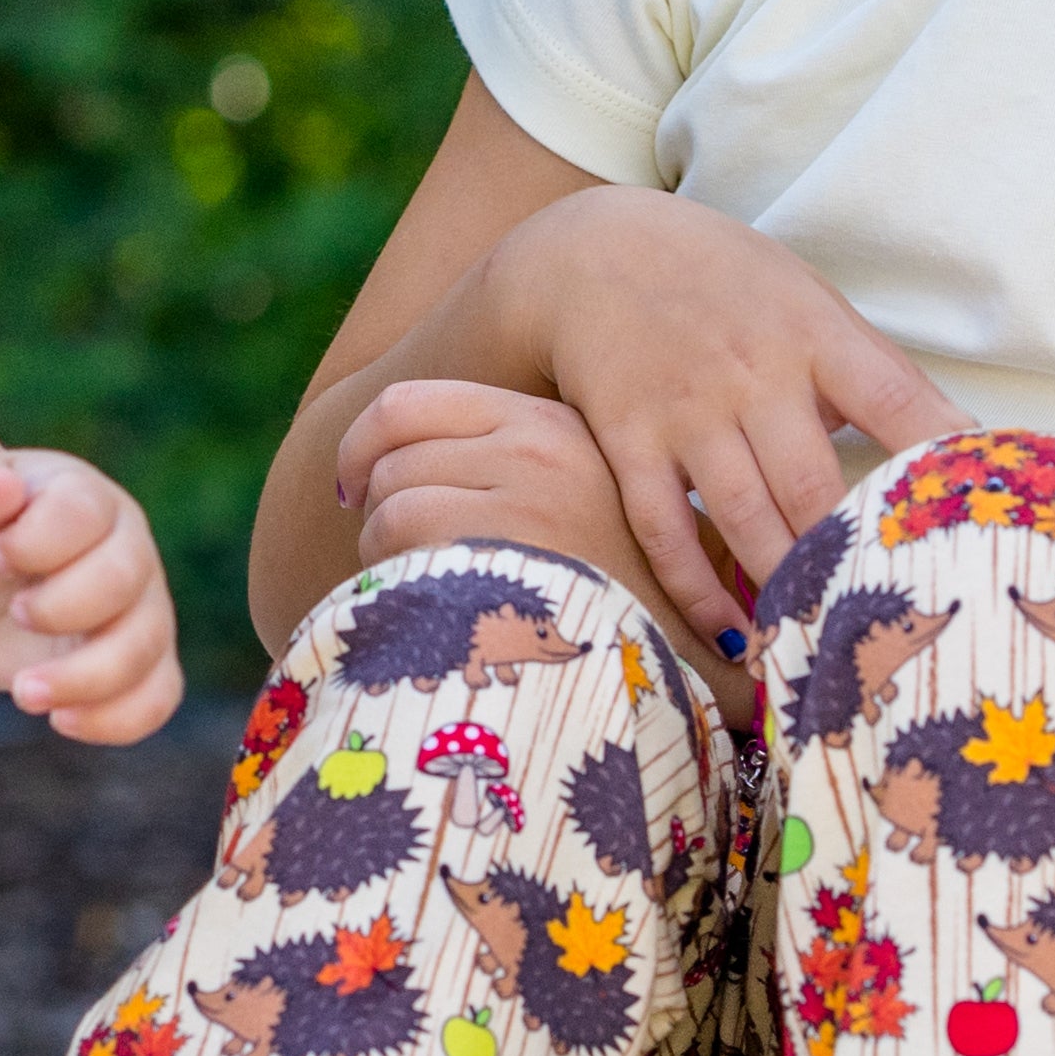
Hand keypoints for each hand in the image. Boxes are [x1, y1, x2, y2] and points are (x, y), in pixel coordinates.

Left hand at [0, 452, 183, 745]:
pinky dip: (116, 719)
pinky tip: (62, 720)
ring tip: (23, 693)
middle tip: (15, 614)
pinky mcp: (142, 666)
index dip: (36, 541)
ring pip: (144, 647)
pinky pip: (157, 698)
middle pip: (124, 580)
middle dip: (61, 609)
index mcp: (83, 499)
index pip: (82, 512)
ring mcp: (143, 610)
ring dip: (83, 678)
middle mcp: (127, 550)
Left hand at [331, 373, 687, 617]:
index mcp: (550, 423)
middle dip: (379, 508)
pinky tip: (429, 606)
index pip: (410, 404)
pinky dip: (392, 573)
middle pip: (395, 455)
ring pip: (392, 498)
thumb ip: (506, 467)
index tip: (356, 486)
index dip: (363, 446)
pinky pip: (400, 536)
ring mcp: (524, 494)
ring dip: (383, 548)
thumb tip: (386, 469)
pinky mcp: (508, 545)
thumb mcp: (583, 497)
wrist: (698, 652)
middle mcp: (538, 445)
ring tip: (422, 584)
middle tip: (402, 553)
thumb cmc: (627, 590)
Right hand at [499, 188, 966, 649]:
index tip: (975, 507)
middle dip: (850, 554)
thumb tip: (952, 444)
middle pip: (811, 484)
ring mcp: (685, 411)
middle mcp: (750, 374)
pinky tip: (732, 631)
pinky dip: (696, 586)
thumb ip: (867, 371)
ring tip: (819, 637)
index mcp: (812, 335)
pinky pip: (663, 528)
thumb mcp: (806, 301)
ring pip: (742, 516)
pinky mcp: (628, 440)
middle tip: (885, 614)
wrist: (595, 253)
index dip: (936, 451)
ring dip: (783, 583)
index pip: (891, 397)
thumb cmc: (726, 284)